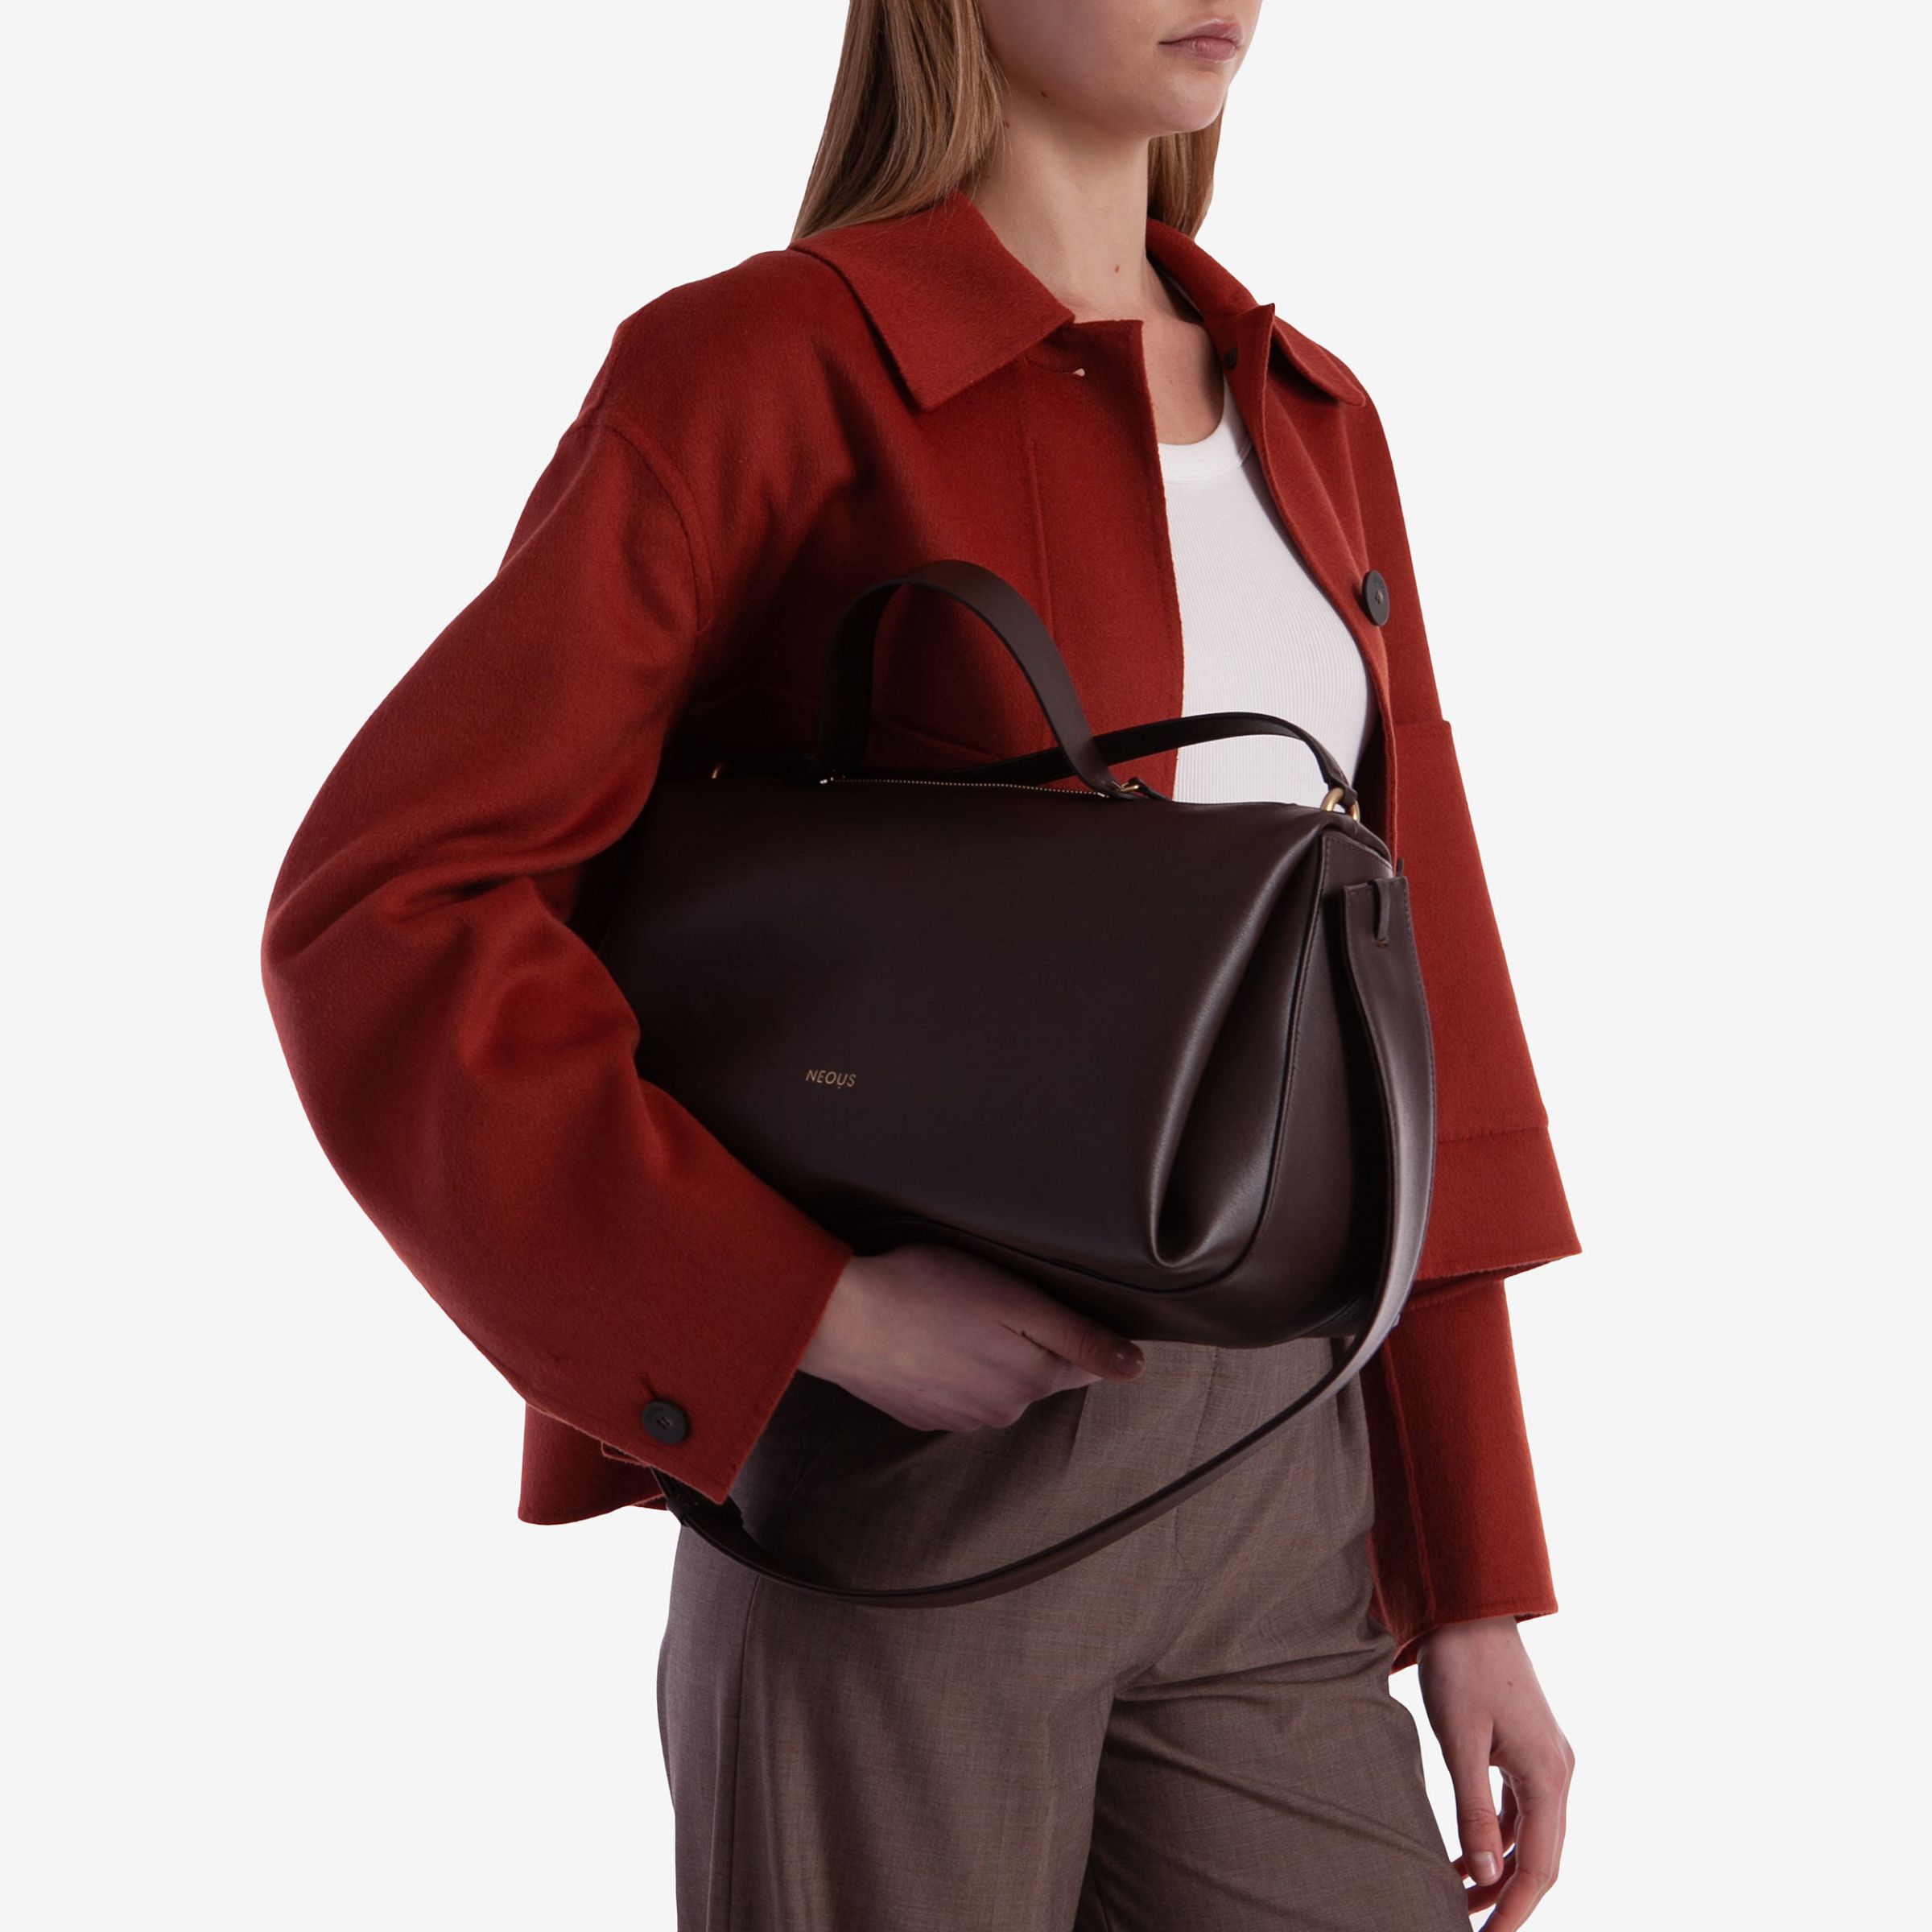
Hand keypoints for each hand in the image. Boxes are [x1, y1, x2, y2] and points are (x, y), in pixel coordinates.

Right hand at [799, 1243, 1145, 1430]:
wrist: (839, 1319)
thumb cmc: (927, 1291)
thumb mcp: (1015, 1300)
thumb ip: (1077, 1335)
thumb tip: (1136, 1366)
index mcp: (1032, 1380)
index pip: (1082, 1363)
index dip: (1081, 1333)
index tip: (1066, 1306)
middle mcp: (1001, 1411)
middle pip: (1038, 1374)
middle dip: (1031, 1342)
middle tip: (999, 1296)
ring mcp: (957, 1418)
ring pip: (995, 1384)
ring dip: (988, 1356)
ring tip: (959, 1313)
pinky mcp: (919, 1413)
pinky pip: (954, 1391)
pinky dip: (951, 1367)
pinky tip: (930, 1337)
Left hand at [1416, 1616, 1573, 1928]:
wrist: (1470, 1608)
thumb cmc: (1461, 1667)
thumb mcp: (1460, 1741)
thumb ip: (1473, 1811)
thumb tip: (1485, 1876)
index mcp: (1548, 1776)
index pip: (1539, 1867)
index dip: (1515, 1911)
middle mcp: (1558, 1772)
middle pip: (1543, 1858)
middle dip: (1510, 1899)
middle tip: (1473, 1930)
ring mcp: (1547, 1760)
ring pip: (1532, 1836)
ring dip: (1502, 1870)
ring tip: (1460, 1901)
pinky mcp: (1529, 1748)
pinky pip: (1521, 1809)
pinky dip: (1499, 1837)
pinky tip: (1469, 1855)